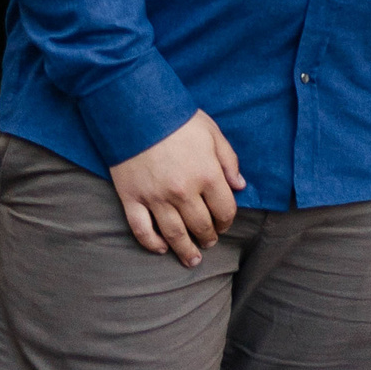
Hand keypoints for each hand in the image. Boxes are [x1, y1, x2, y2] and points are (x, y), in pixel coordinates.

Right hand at [110, 109, 244, 266]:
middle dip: (208, 237)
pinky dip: (152, 243)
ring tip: (192, 260)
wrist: (134, 109)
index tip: (224, 224)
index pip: (224, 210)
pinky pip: (142, 229)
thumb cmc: (177, 118)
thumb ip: (228, 160)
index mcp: (207, 174)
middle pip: (201, 225)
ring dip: (185, 250)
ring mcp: (155, 197)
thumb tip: (239, 185)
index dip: (227, 221)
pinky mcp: (131, 198)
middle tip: (209, 241)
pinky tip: (162, 249)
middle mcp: (183, 191)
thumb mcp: (212, 132)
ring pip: (174, 234)